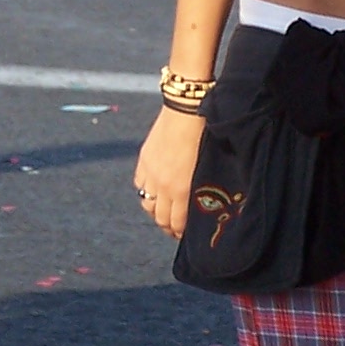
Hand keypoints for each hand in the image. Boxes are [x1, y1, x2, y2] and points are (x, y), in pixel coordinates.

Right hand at [132, 107, 204, 238]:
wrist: (186, 111)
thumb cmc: (204, 137)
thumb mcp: (204, 168)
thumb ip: (196, 189)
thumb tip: (194, 204)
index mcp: (182, 190)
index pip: (176, 223)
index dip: (179, 233)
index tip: (183, 235)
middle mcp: (164, 186)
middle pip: (160, 218)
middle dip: (167, 226)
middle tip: (173, 228)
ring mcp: (151, 173)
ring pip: (147, 204)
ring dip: (154, 210)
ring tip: (162, 210)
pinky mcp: (143, 160)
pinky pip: (139, 184)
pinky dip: (146, 190)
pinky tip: (153, 189)